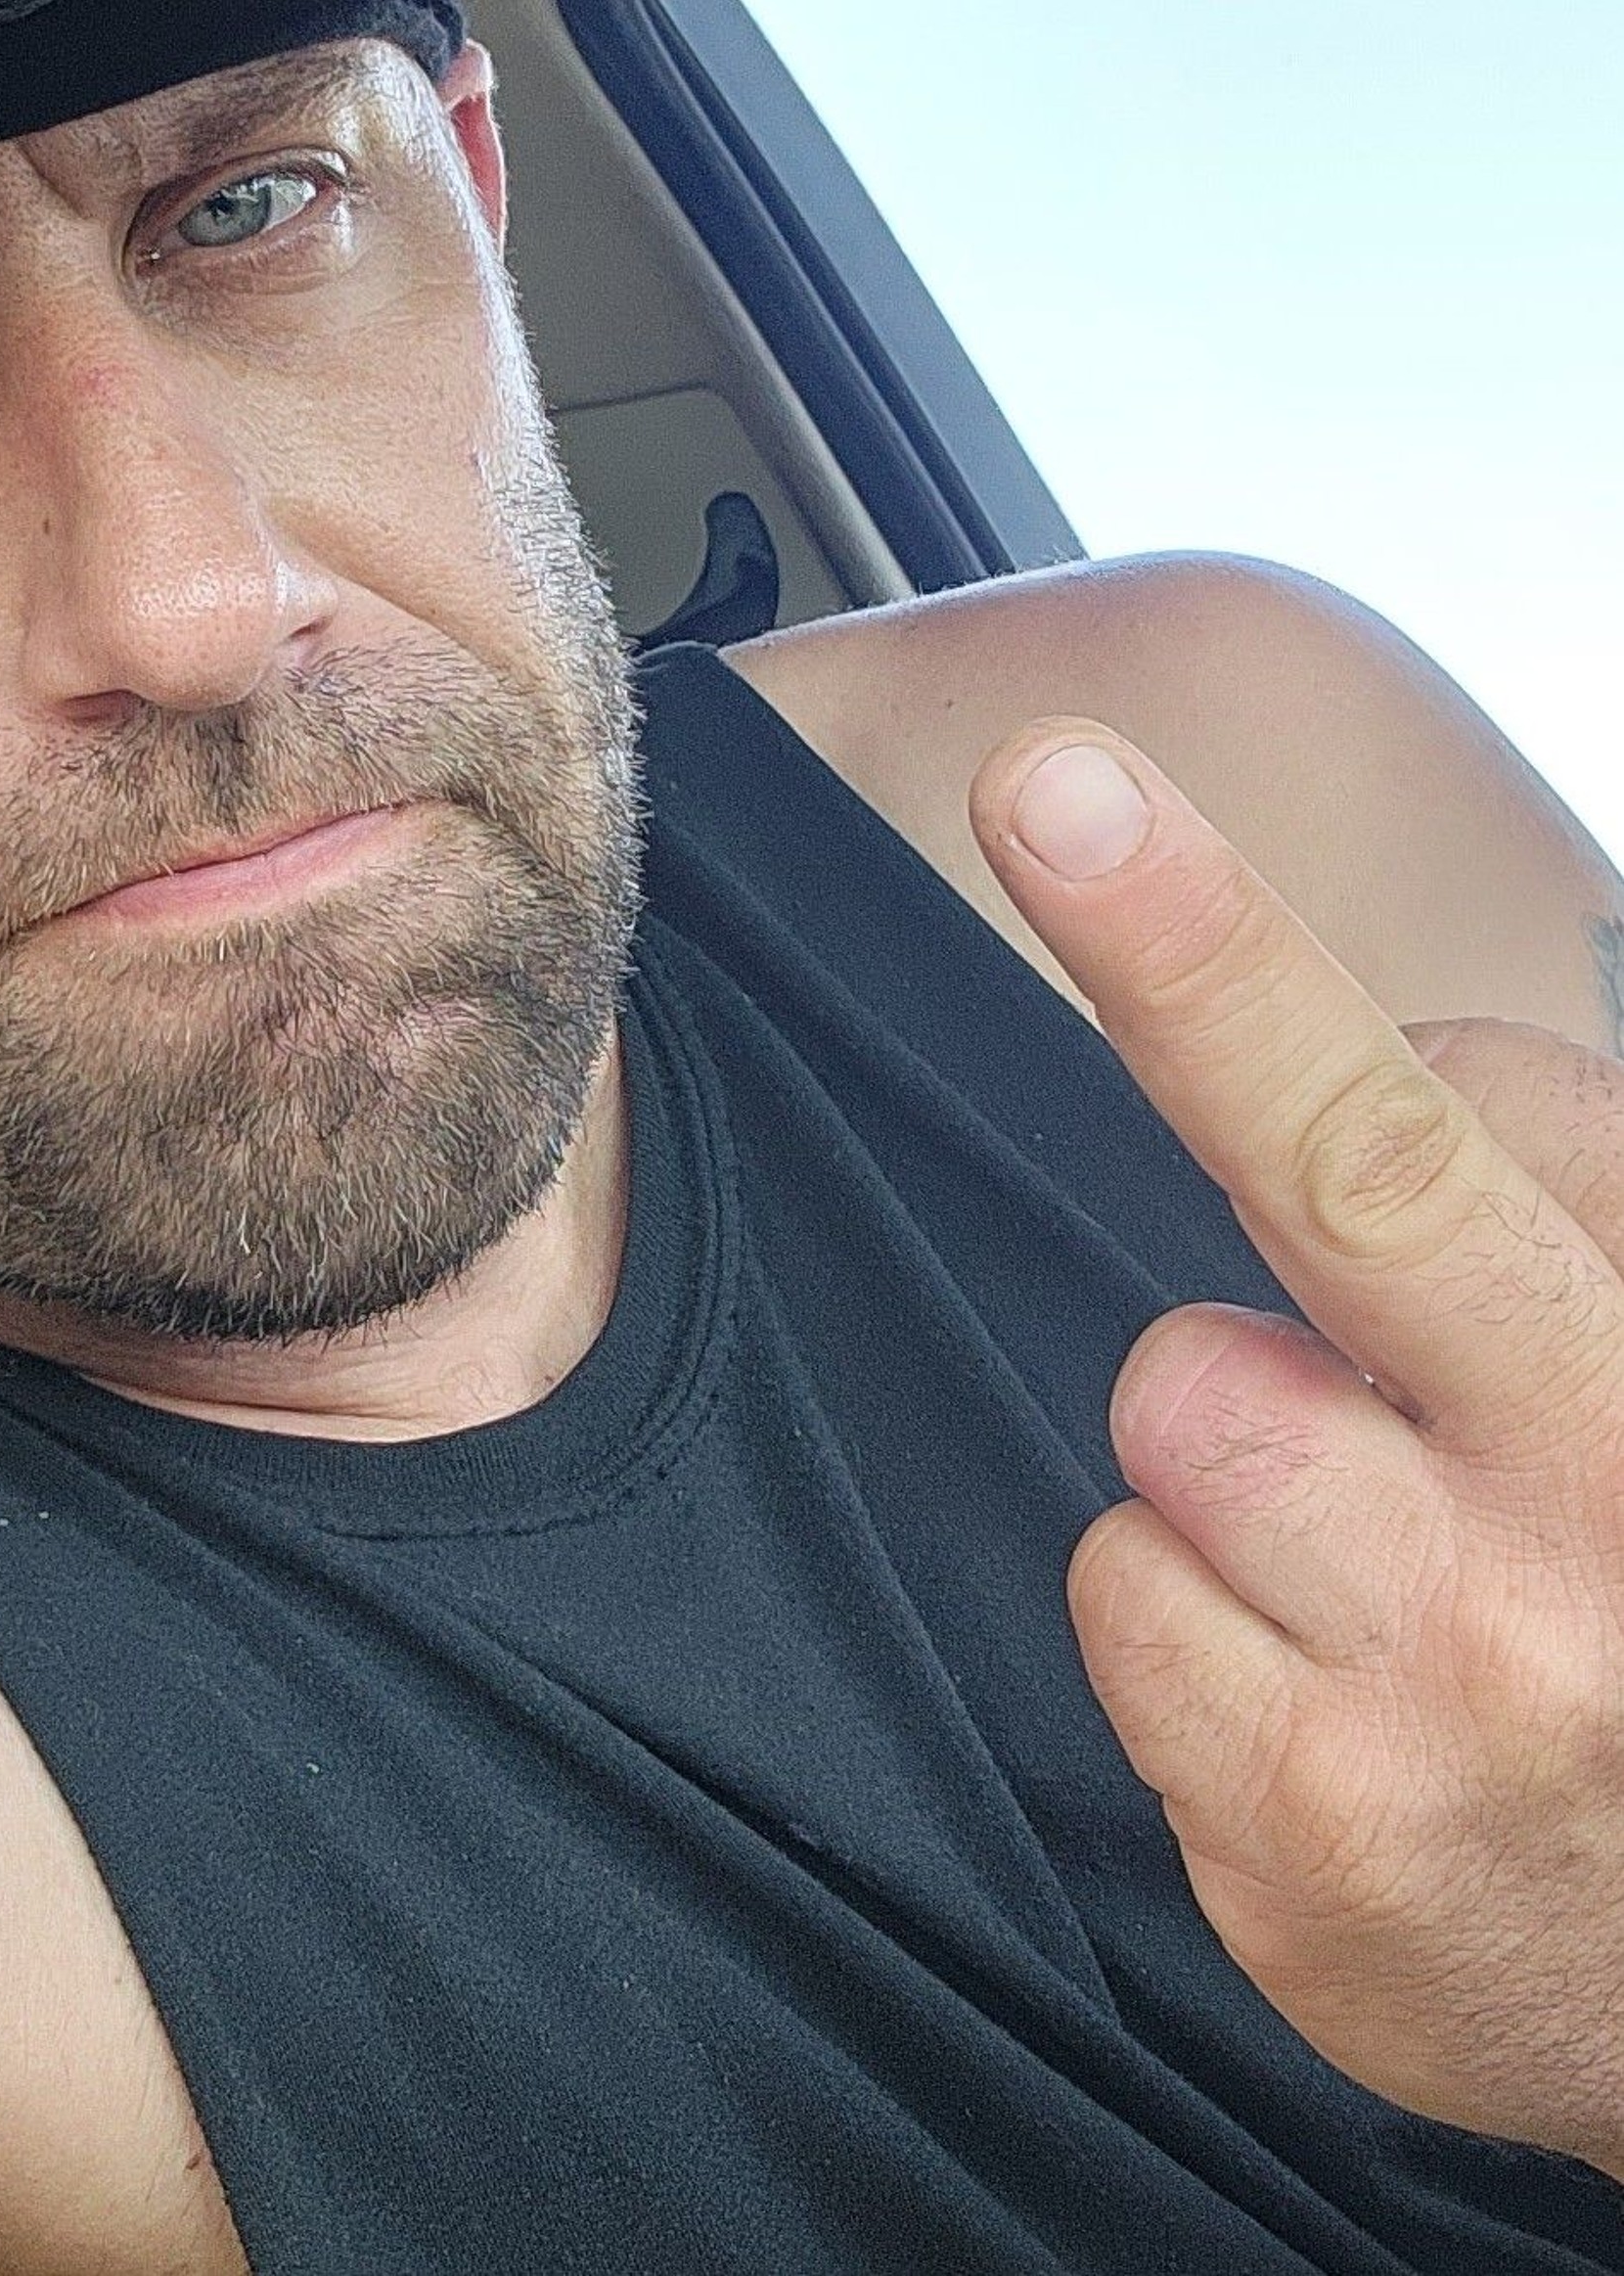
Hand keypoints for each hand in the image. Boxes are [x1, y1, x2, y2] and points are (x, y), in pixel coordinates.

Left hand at [970, 720, 1623, 2176]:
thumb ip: (1549, 1221)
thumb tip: (1419, 1057)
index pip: (1481, 1095)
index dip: (1314, 1025)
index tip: (1123, 831)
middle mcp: (1613, 1510)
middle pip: (1359, 1169)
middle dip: (1194, 960)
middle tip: (1052, 787)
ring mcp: (1458, 1682)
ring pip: (1179, 1399)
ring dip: (1234, 1450)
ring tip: (1376, 1559)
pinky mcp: (1309, 1833)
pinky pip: (1118, 1585)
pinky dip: (1187, 1617)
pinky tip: (1322, 1692)